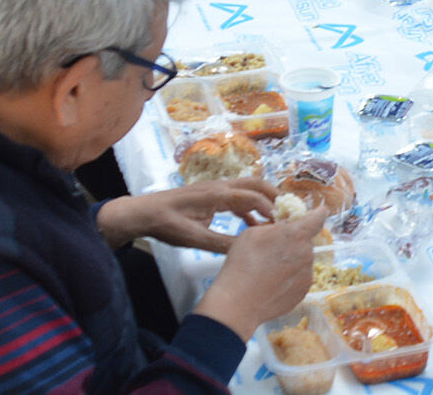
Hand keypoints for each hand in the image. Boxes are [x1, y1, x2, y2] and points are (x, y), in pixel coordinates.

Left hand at [99, 181, 277, 252]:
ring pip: (247, 189)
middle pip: (255, 183)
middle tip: (289, 213)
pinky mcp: (211, 196)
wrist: (143, 213)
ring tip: (277, 220)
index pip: (251, 196)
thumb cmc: (167, 224)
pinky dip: (250, 209)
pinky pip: (237, 198)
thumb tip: (247, 250)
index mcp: (217, 194)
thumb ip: (221, 243)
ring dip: (263, 201)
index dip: (269, 209)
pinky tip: (253, 227)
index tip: (282, 224)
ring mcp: (215, 189)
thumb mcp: (194, 238)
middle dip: (274, 196)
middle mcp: (220, 186)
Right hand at [192, 209, 329, 338]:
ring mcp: (307, 275)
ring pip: (302, 261)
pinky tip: (272, 284)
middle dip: (294, 243)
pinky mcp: (303, 292)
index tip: (320, 211)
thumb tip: (284, 227)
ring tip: (268, 271)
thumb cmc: (242, 264)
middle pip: (306, 242)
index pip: (317, 218)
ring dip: (291, 262)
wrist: (239, 302)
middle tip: (273, 251)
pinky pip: (299, 279)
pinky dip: (289, 279)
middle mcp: (307, 253)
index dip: (319, 213)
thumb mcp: (253, 233)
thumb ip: (275, 227)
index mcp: (296, 234)